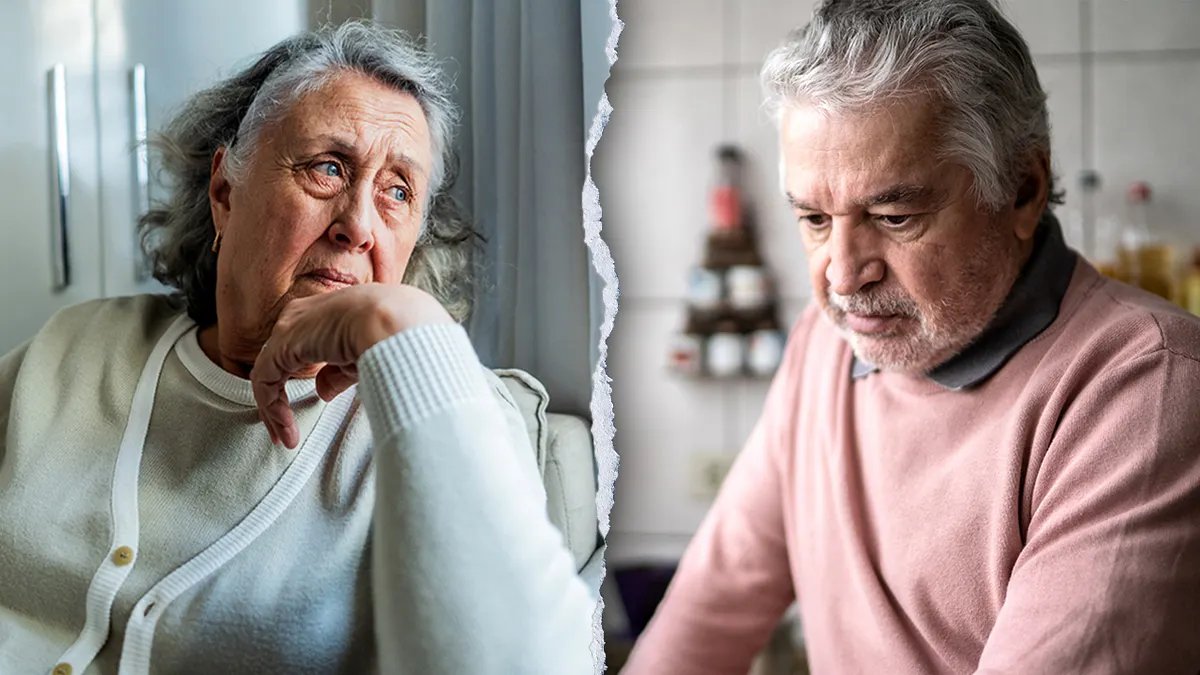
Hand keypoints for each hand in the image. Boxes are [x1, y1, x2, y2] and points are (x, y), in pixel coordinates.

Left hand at [250, 283, 453, 448]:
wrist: (396, 322)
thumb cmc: (395, 332)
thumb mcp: (365, 354)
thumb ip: (339, 373)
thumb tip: (323, 391)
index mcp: (326, 310)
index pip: (303, 344)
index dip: (302, 375)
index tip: (310, 402)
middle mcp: (303, 314)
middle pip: (280, 358)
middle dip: (280, 394)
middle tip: (286, 427)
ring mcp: (290, 328)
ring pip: (269, 372)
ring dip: (275, 409)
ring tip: (285, 438)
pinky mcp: (282, 346)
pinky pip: (265, 382)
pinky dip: (273, 409)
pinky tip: (287, 432)